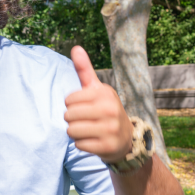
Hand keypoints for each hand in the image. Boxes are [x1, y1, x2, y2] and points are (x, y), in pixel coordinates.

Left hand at [64, 46, 132, 162]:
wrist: (125, 138)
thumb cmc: (104, 110)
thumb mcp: (97, 89)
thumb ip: (84, 70)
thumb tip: (75, 47)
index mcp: (105, 93)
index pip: (68, 100)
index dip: (71, 105)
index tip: (84, 107)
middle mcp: (110, 109)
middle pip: (68, 116)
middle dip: (72, 120)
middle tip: (86, 120)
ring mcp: (110, 129)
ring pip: (72, 131)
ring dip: (76, 133)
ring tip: (89, 130)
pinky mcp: (108, 146)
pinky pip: (79, 145)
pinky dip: (82, 144)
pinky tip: (94, 141)